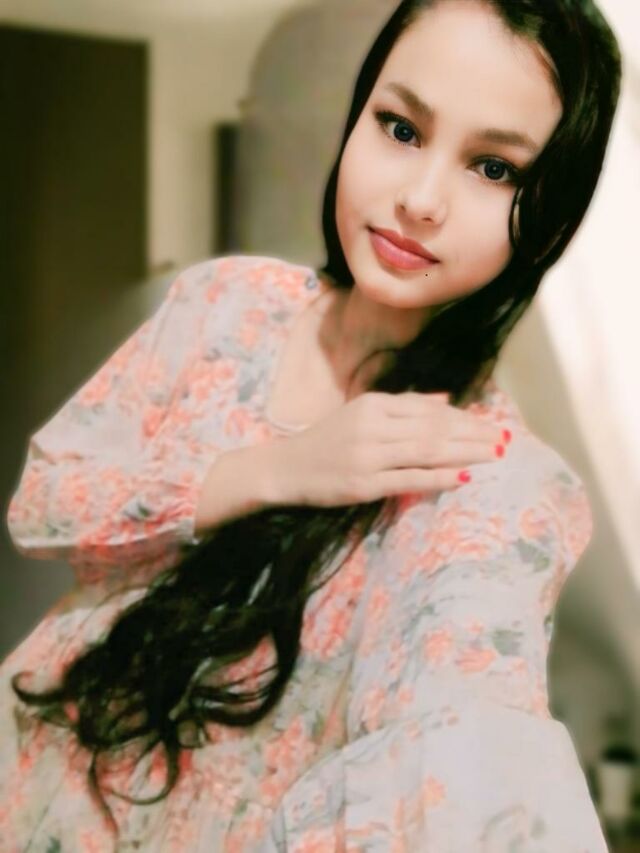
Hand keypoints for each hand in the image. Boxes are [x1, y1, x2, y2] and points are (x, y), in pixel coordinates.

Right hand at [268, 391, 509, 507]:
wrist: (285, 468)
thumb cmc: (327, 441)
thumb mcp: (362, 414)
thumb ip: (404, 406)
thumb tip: (445, 398)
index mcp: (373, 404)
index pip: (427, 409)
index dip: (462, 417)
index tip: (490, 424)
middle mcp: (373, 425)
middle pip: (434, 427)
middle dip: (473, 433)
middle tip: (504, 438)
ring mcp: (368, 454)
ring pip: (427, 450)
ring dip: (465, 452)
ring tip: (494, 454)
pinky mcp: (364, 483)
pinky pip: (409, 478)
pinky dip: (439, 477)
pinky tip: (464, 476)